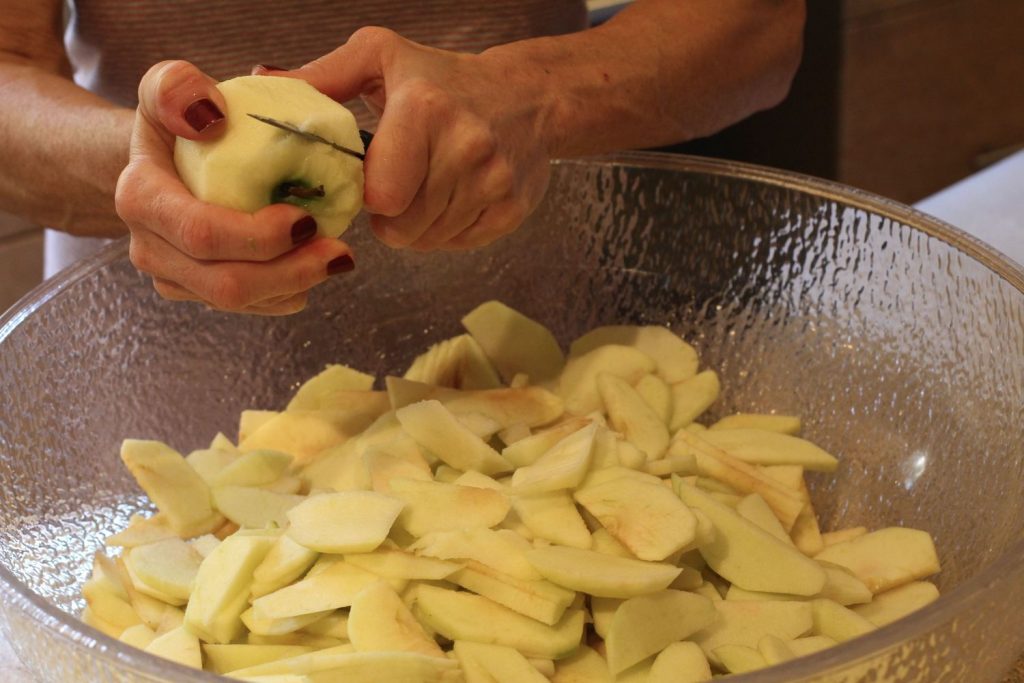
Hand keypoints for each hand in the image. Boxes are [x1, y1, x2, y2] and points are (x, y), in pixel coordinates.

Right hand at [115, 60, 354, 315]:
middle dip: (290, 273)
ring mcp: (174, 277)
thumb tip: (208, 116)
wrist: (163, 160)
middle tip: (340, 252)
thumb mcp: (168, 87)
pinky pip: (247, 307)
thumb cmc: (176, 121)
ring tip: (336, 259)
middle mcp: (150, 248)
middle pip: (225, 283)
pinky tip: (314, 269)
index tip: (307, 220)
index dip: (258, 237)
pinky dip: (287, 293)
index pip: (202, 234)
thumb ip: (176, 88)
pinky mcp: (198, 292)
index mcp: (142, 199)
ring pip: (239, 303)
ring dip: (295, 286)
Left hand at [272, 27, 557, 250]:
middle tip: (395, 187)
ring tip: (423, 188)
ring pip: (428, 241)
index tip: (370, 178)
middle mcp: (466, 146)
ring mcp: (493, 181)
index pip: (381, 196)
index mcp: (425, 109)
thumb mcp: (380, 58)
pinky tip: (450, 197)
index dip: (366, 196)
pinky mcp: (512, 209)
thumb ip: (322, 77)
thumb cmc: (442, 79)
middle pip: (401, 228)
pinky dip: (446, 230)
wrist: (528, 96)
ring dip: (415, 225)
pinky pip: (458, 244)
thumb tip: (263, 82)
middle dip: (388, 216)